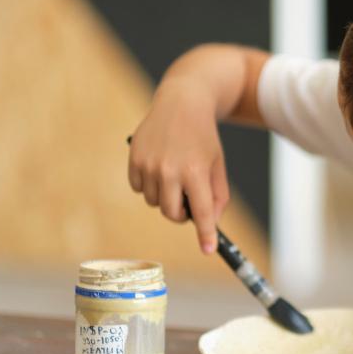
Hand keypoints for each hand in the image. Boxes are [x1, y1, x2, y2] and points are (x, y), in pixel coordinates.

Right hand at [128, 82, 229, 253]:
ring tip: (175, 175)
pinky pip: (140, 189)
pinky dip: (150, 186)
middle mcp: (170, 169)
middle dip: (182, 215)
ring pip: (155, 203)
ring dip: (166, 197)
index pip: (201, 212)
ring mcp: (149, 164)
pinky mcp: (134, 159)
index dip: (206, 234)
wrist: (182, 103)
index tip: (209, 250)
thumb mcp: (218, 165)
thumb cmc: (204, 138)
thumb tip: (209, 223)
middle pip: (173, 214)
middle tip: (189, 203)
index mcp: (196, 171)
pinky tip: (159, 167)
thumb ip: (217, 196)